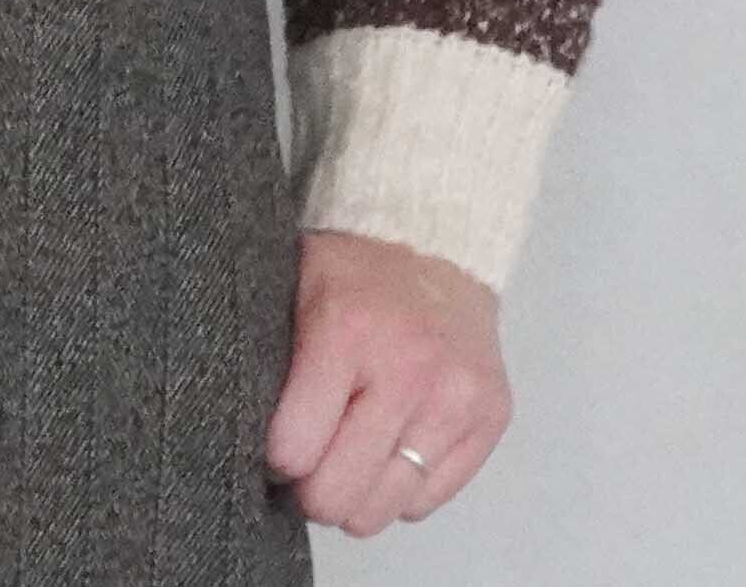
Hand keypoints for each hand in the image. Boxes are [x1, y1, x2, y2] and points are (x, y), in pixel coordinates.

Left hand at [262, 227, 513, 534]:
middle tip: (307, 470)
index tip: (276, 448)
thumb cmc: (351, 268)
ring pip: (388, 507)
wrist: (435, 239)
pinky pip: (430, 500)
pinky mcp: (490, 420)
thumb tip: (255, 440)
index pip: (295, 448)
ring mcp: (455, 401)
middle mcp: (407, 372)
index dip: (276, 458)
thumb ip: (278, 364)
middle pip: (341, 492)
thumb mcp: (293, 290)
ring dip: (358, 498)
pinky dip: (401, 490)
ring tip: (346, 463)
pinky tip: (388, 452)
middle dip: (313, 493)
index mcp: (344, 332)